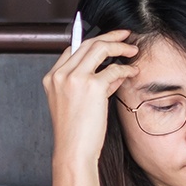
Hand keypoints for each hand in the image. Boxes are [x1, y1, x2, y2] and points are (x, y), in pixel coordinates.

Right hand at [42, 28, 138, 165]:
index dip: (92, 42)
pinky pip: (114, 69)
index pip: (72, 49)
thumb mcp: (77, 103)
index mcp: (51, 78)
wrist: (73, 151)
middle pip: (87, 43)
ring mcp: (75, 78)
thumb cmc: (76, 133)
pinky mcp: (92, 86)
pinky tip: (133, 72)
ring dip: (119, 46)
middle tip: (125, 35)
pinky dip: (126, 68)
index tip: (107, 41)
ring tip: (133, 49)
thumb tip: (113, 71)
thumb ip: (91, 84)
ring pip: (100, 48)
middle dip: (109, 36)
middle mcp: (60, 74)